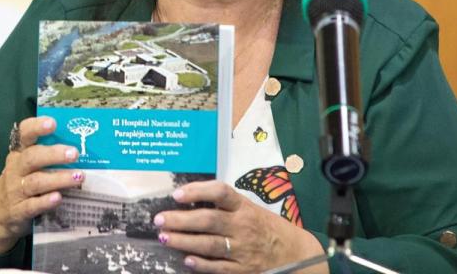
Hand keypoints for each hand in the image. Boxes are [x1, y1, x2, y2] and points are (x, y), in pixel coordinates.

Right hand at [0, 116, 84, 253]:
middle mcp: (15, 169)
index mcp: (19, 153)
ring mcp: (15, 190)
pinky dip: (45, 202)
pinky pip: (32, 205)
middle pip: (32, 158)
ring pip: (36, 182)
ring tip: (78, 176)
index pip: (23, 134)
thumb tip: (80, 145)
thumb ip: (46, 155)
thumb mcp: (26, 166)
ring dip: (58, 178)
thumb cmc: (20, 183)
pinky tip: (59, 198)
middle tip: (74, 153)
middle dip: (54, 154)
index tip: (52, 123)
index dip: (36, 127)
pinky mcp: (18, 211)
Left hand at [154, 180, 326, 273]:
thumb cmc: (267, 228)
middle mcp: (243, 227)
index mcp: (244, 207)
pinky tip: (186, 260)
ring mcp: (243, 250)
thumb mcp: (251, 209)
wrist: (296, 254)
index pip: (221, 193)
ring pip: (209, 244)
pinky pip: (218, 268)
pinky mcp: (243, 270)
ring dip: (184, 241)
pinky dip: (201, 264)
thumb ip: (226, 206)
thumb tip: (189, 200)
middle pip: (208, 220)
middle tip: (160, 219)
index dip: (197, 191)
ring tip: (165, 238)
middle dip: (181, 220)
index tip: (177, 194)